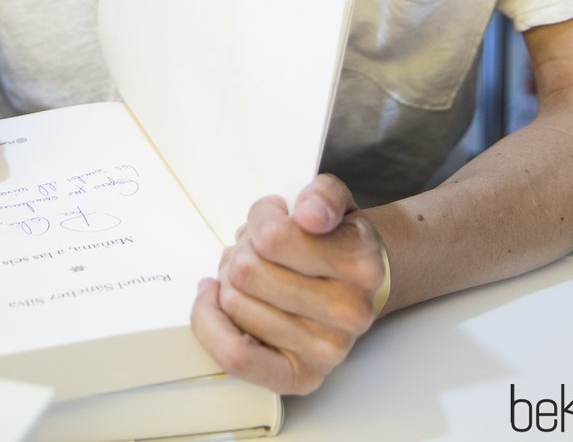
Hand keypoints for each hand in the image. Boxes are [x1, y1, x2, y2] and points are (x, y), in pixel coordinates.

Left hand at [190, 174, 387, 394]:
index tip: (273, 216)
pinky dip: (211, 324)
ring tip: (252, 274)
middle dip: (242, 251)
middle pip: (248, 271)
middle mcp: (349, 314)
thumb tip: (310, 214)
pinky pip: (237, 355)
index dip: (261, 218)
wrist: (355, 287)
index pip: (274, 236)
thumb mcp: (334, 202)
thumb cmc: (334, 242)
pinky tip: (213, 298)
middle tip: (257, 249)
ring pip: (236, 303)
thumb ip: (323, 195)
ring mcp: (326, 351)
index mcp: (361, 265)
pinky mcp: (298, 377)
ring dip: (230, 281)